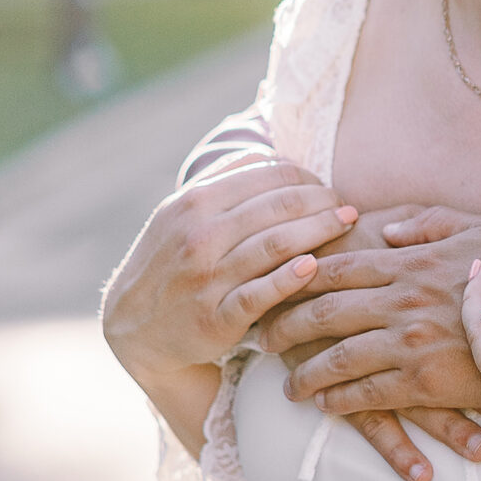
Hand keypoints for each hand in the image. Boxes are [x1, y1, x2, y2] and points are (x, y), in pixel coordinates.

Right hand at [103, 162, 357, 382]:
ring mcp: (206, 277)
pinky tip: (315, 266)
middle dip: (322, 200)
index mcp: (194, 202)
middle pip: (279, 205)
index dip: (305, 177)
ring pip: (276, 243)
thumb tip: (274, 152)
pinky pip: (262, 293)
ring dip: (320, 230)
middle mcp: (198, 235)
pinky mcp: (216, 318)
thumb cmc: (171, 263)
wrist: (134, 328)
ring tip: (347, 224)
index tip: (325, 187)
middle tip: (346, 206)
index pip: (266, 175)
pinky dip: (291, 277)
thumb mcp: (180, 213)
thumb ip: (222, 181)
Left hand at [260, 205, 480, 480]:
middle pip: (323, 312)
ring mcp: (411, 342)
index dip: (297, 277)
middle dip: (285, 326)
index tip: (274, 286)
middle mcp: (402, 299)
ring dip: (304, 372)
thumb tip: (387, 227)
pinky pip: (367, 393)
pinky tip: (324, 405)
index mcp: (410, 259)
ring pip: (336, 358)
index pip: (336, 266)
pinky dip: (338, 399)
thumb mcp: (478, 226)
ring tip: (288, 383)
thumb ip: (428, 222)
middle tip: (262, 340)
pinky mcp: (426, 382)